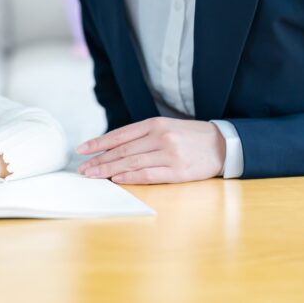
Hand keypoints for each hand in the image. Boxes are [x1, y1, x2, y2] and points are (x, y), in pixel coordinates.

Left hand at [76, 117, 224, 183]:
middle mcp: (160, 137)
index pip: (120, 134)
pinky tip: (116, 179)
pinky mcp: (178, 171)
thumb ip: (143, 136)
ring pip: (131, 162)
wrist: (222, 144)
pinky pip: (149, 174)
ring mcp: (169, 154)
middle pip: (122, 150)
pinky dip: (130, 177)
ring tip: (93, 175)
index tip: (82, 150)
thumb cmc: (190, 137)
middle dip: (99, 160)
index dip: (99, 143)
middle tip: (82, 168)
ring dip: (109, 170)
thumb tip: (114, 148)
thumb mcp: (166, 128)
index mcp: (155, 124)